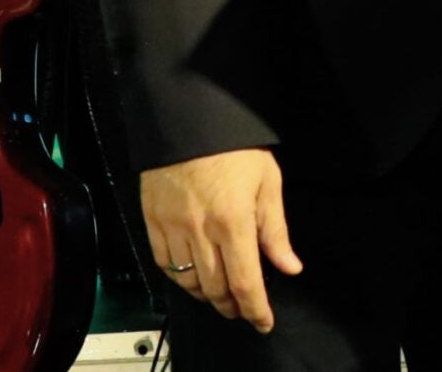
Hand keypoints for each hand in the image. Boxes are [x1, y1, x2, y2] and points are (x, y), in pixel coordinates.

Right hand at [141, 148, 303, 331]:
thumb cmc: (236, 147)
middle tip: (243, 309)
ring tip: (221, 296)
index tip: (263, 322)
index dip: (255, 308)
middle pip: (215, 288)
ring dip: (206, 295)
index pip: (245, 281)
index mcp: (234, 221)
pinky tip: (192, 277)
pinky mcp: (152, 221)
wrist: (190, 119)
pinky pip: (163, 264)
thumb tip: (289, 267)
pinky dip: (179, 278)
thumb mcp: (268, 182)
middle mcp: (201, 231)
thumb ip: (276, 230)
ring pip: (188, 281)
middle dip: (231, 305)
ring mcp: (173, 228)